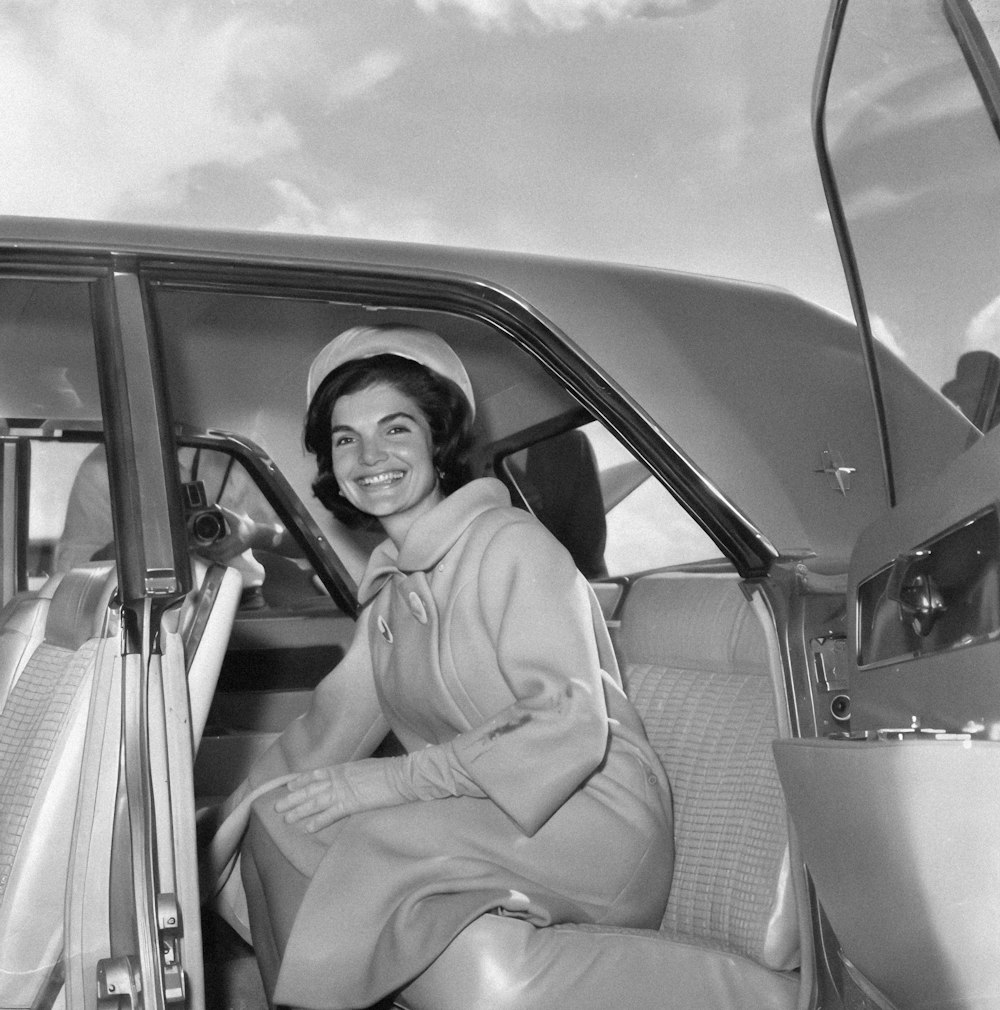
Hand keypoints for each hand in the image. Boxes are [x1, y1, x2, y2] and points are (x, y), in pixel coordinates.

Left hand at [197, 505, 252, 562]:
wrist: (256, 536)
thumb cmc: (247, 526)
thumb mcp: (236, 518)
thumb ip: (225, 512)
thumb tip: (213, 505)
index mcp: (234, 540)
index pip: (218, 548)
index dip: (206, 549)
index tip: (196, 546)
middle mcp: (233, 549)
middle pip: (215, 556)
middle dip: (203, 553)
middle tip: (192, 549)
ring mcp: (233, 554)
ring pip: (217, 559)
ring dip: (206, 556)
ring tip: (196, 551)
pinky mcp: (232, 555)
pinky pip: (220, 559)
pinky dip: (211, 557)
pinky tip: (205, 553)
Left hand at [274, 759, 409, 833]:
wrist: (401, 775)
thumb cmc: (388, 770)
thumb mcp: (366, 767)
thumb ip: (353, 773)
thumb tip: (347, 778)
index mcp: (342, 768)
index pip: (315, 774)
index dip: (300, 781)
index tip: (288, 786)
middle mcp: (338, 779)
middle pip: (310, 789)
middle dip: (293, 798)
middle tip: (277, 807)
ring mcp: (344, 791)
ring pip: (315, 802)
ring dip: (299, 811)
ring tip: (286, 819)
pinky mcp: (351, 804)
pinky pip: (331, 814)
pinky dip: (318, 821)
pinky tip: (308, 828)